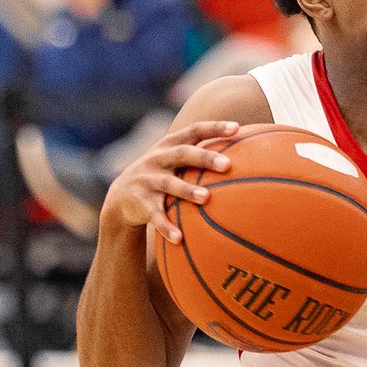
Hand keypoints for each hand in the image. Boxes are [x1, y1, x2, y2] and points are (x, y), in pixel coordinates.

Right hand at [101, 120, 237, 245]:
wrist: (120, 197)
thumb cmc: (161, 176)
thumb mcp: (174, 162)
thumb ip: (200, 156)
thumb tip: (245, 155)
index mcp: (170, 145)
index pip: (194, 131)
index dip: (214, 127)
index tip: (237, 128)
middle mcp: (158, 159)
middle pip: (183, 154)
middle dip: (204, 158)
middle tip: (227, 164)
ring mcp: (148, 180)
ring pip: (169, 184)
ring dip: (187, 190)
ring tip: (206, 198)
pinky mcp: (140, 203)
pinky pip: (155, 216)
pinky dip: (166, 227)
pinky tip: (179, 239)